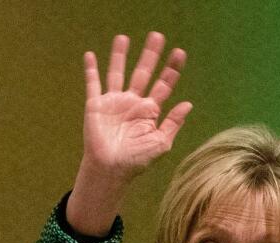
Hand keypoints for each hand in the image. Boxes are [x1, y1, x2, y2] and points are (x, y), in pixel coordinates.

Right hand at [68, 32, 192, 236]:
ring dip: (120, 56)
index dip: (172, 69)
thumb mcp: (160, 143)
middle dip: (151, 55)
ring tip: (124, 38)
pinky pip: (93, 84)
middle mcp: (132, 103)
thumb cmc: (136, 161)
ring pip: (118, 73)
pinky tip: (90, 55)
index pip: (163, 85)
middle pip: (143, 72)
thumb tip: (188, 104)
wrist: (111, 170)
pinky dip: (91, 70)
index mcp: (149, 111)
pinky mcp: (96, 105)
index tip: (179, 53)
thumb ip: (173, 123)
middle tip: (157, 36)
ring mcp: (114, 102)